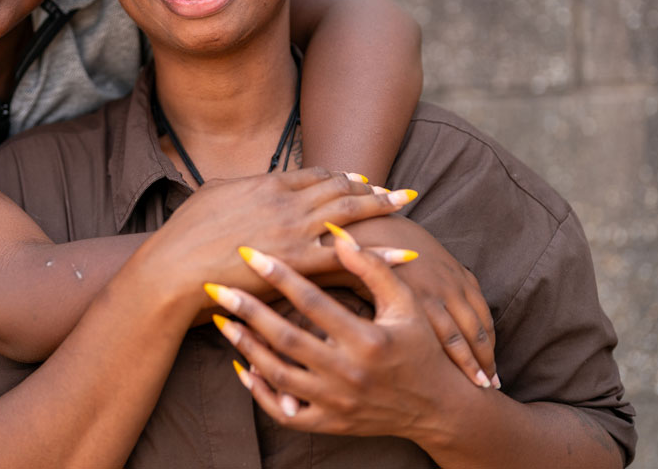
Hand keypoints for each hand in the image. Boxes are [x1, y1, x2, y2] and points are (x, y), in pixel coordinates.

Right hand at [143, 167, 411, 311]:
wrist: (175, 268)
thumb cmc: (186, 234)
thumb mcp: (213, 195)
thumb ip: (239, 187)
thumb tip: (248, 183)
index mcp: (267, 184)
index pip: (315, 174)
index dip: (340, 176)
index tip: (358, 179)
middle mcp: (287, 201)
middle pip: (339, 188)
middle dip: (371, 187)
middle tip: (396, 190)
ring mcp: (295, 230)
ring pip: (349, 213)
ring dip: (380, 206)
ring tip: (404, 205)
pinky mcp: (297, 262)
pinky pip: (348, 255)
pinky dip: (379, 252)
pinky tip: (402, 252)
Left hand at [206, 235, 483, 440]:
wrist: (440, 409)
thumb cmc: (421, 347)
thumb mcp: (407, 305)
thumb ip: (374, 269)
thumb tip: (340, 234)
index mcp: (368, 340)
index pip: (314, 302)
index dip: (281, 275)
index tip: (251, 254)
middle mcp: (349, 374)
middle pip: (286, 338)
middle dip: (248, 310)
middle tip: (217, 287)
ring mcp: (336, 402)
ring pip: (278, 375)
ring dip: (245, 347)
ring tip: (221, 321)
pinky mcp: (329, 423)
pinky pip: (283, 412)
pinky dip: (259, 391)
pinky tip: (241, 367)